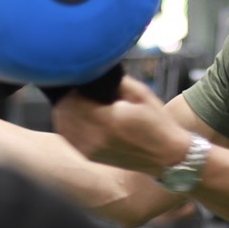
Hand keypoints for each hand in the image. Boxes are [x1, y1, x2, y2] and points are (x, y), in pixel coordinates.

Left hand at [52, 75, 191, 174]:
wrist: (166, 155)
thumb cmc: (157, 121)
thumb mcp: (141, 93)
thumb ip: (115, 81)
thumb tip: (94, 70)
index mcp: (110, 120)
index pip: (73, 98)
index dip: (74, 85)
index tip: (82, 79)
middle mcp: (96, 137)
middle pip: (64, 111)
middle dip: (68, 96)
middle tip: (79, 88)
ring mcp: (91, 149)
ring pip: (62, 124)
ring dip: (66, 110)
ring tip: (78, 101)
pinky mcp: (90, 156)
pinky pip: (68, 136)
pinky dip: (68, 124)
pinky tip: (78, 116)